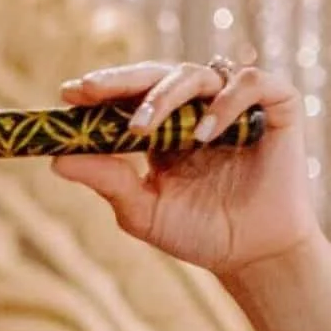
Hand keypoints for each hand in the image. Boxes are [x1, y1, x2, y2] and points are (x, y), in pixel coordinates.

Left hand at [52, 59, 319, 279]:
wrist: (254, 257)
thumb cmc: (199, 234)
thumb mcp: (143, 210)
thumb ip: (106, 181)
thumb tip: (56, 159)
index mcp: (165, 127)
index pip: (129, 94)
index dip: (100, 89)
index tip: (68, 94)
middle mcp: (198, 107)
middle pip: (157, 73)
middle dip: (121, 81)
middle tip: (91, 90)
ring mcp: (236, 103)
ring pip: (196, 73)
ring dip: (165, 95)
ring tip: (143, 128)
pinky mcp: (275, 105)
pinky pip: (249, 82)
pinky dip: (224, 102)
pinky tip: (203, 133)